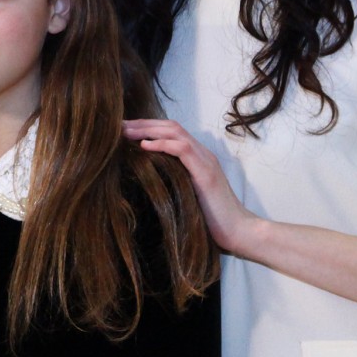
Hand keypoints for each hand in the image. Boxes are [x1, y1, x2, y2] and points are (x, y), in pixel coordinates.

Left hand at [124, 118, 263, 257]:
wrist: (238, 232)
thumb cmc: (210, 220)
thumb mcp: (185, 195)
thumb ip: (171, 182)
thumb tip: (142, 181)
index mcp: (197, 158)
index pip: (170, 132)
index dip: (146, 128)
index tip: (123, 132)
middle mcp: (202, 154)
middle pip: (170, 126)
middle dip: (142, 124)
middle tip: (118, 126)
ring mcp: (205, 161)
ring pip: (175, 132)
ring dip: (147, 129)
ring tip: (126, 132)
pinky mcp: (205, 173)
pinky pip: (182, 149)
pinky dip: (161, 144)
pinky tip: (143, 146)